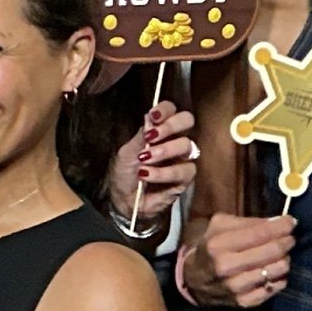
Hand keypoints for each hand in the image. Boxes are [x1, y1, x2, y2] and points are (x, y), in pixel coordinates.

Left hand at [108, 102, 197, 225]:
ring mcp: (182, 159)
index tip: (153, 116)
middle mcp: (174, 141)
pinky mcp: (185, 179)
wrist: (124, 201)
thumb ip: (140, 136)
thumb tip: (150, 117)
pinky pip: (183, 170)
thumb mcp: (127, 152)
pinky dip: (163, 172)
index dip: (165, 110)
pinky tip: (147, 175)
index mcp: (160, 131)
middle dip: (170, 126)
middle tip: (152, 136)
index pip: (171, 111)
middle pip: (187, 121)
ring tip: (144, 160)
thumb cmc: (125, 174)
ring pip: (186, 145)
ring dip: (164, 151)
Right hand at [186, 213, 295, 307]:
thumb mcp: (219, 226)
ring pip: (278, 269)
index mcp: (218, 244)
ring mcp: (237, 287)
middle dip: (287, 241)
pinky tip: (272, 270)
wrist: (193, 282)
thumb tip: (279, 221)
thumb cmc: (210, 248)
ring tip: (280, 254)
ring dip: (285, 259)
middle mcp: (227, 267)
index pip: (261, 232)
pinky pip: (275, 286)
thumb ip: (248, 222)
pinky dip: (279, 277)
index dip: (282, 226)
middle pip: (273, 251)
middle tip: (289, 238)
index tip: (291, 222)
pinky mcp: (245, 302)